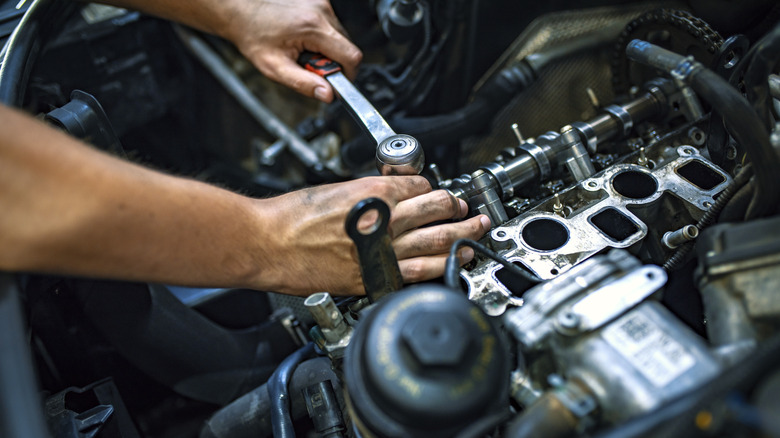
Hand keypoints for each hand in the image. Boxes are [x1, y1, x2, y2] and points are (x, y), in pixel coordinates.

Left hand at [224, 0, 361, 101]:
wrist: (241, 11)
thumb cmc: (254, 35)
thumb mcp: (275, 68)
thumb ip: (304, 84)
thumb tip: (328, 94)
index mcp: (313, 27)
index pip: (351, 56)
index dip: (348, 74)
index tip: (335, 81)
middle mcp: (321, 11)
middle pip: (347, 47)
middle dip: (332, 62)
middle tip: (308, 65)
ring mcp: (321, 3)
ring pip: (340, 37)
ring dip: (326, 49)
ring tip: (302, 49)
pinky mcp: (318, 1)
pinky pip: (331, 26)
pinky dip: (321, 37)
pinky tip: (302, 38)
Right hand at [253, 176, 489, 295]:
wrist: (267, 243)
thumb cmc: (292, 216)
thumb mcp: (336, 189)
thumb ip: (369, 192)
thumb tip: (391, 194)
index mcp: (376, 191)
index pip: (421, 186)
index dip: (432, 188)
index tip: (437, 193)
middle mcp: (385, 220)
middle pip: (438, 209)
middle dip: (458, 208)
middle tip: (468, 210)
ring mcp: (382, 251)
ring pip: (438, 242)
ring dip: (462, 237)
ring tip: (474, 235)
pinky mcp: (373, 277)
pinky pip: (417, 272)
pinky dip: (440, 267)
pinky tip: (453, 264)